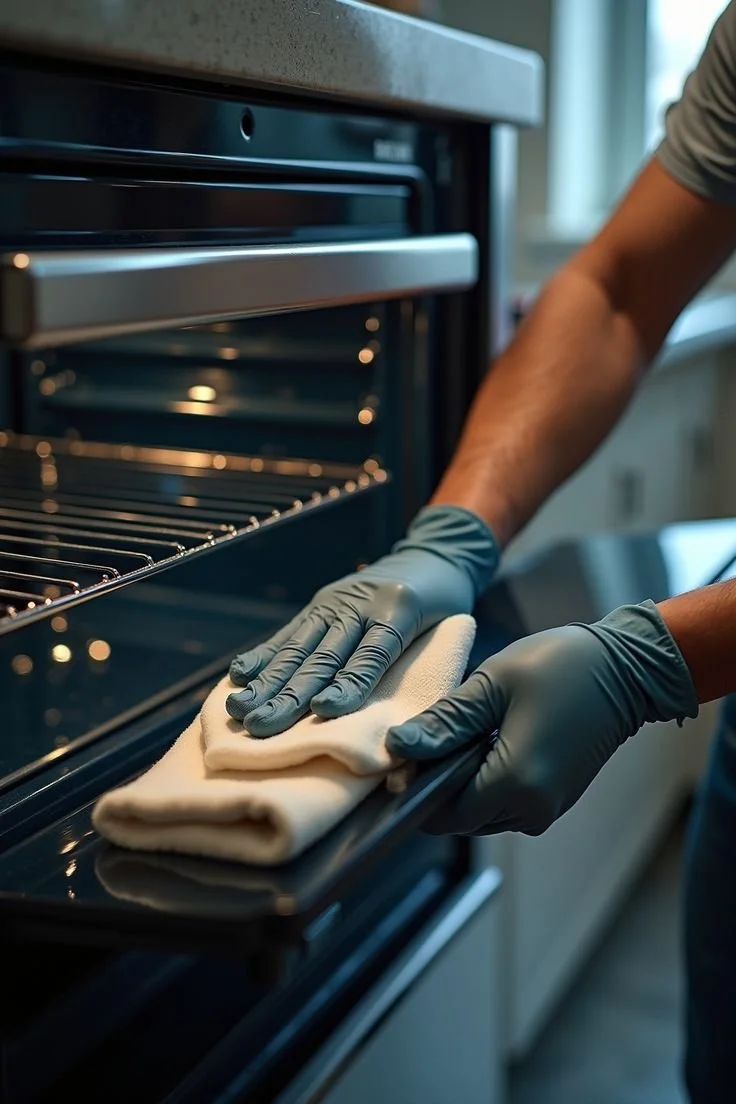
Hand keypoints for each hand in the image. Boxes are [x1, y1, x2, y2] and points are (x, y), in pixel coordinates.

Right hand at [226, 505, 497, 736]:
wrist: (430, 556)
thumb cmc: (445, 607)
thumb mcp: (448, 633)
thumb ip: (427, 671)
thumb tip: (409, 731)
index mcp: (399, 610)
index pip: (372, 653)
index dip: (349, 683)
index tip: (324, 710)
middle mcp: (360, 604)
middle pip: (325, 655)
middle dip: (291, 694)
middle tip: (263, 727)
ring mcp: (334, 603)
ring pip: (299, 647)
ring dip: (267, 683)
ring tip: (241, 710)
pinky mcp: (318, 605)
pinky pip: (288, 634)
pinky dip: (262, 657)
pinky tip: (239, 676)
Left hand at [387, 601, 697, 835]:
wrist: (626, 669)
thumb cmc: (560, 667)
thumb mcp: (492, 685)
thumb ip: (444, 722)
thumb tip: (398, 747)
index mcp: (515, 785)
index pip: (442, 815)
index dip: (415, 788)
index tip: (405, 752)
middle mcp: (532, 810)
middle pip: (460, 818)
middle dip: (438, 784)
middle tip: (434, 733)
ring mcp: (546, 808)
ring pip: (481, 813)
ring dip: (462, 782)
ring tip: (464, 731)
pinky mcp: (553, 799)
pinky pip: (504, 803)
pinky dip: (486, 780)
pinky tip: (486, 740)